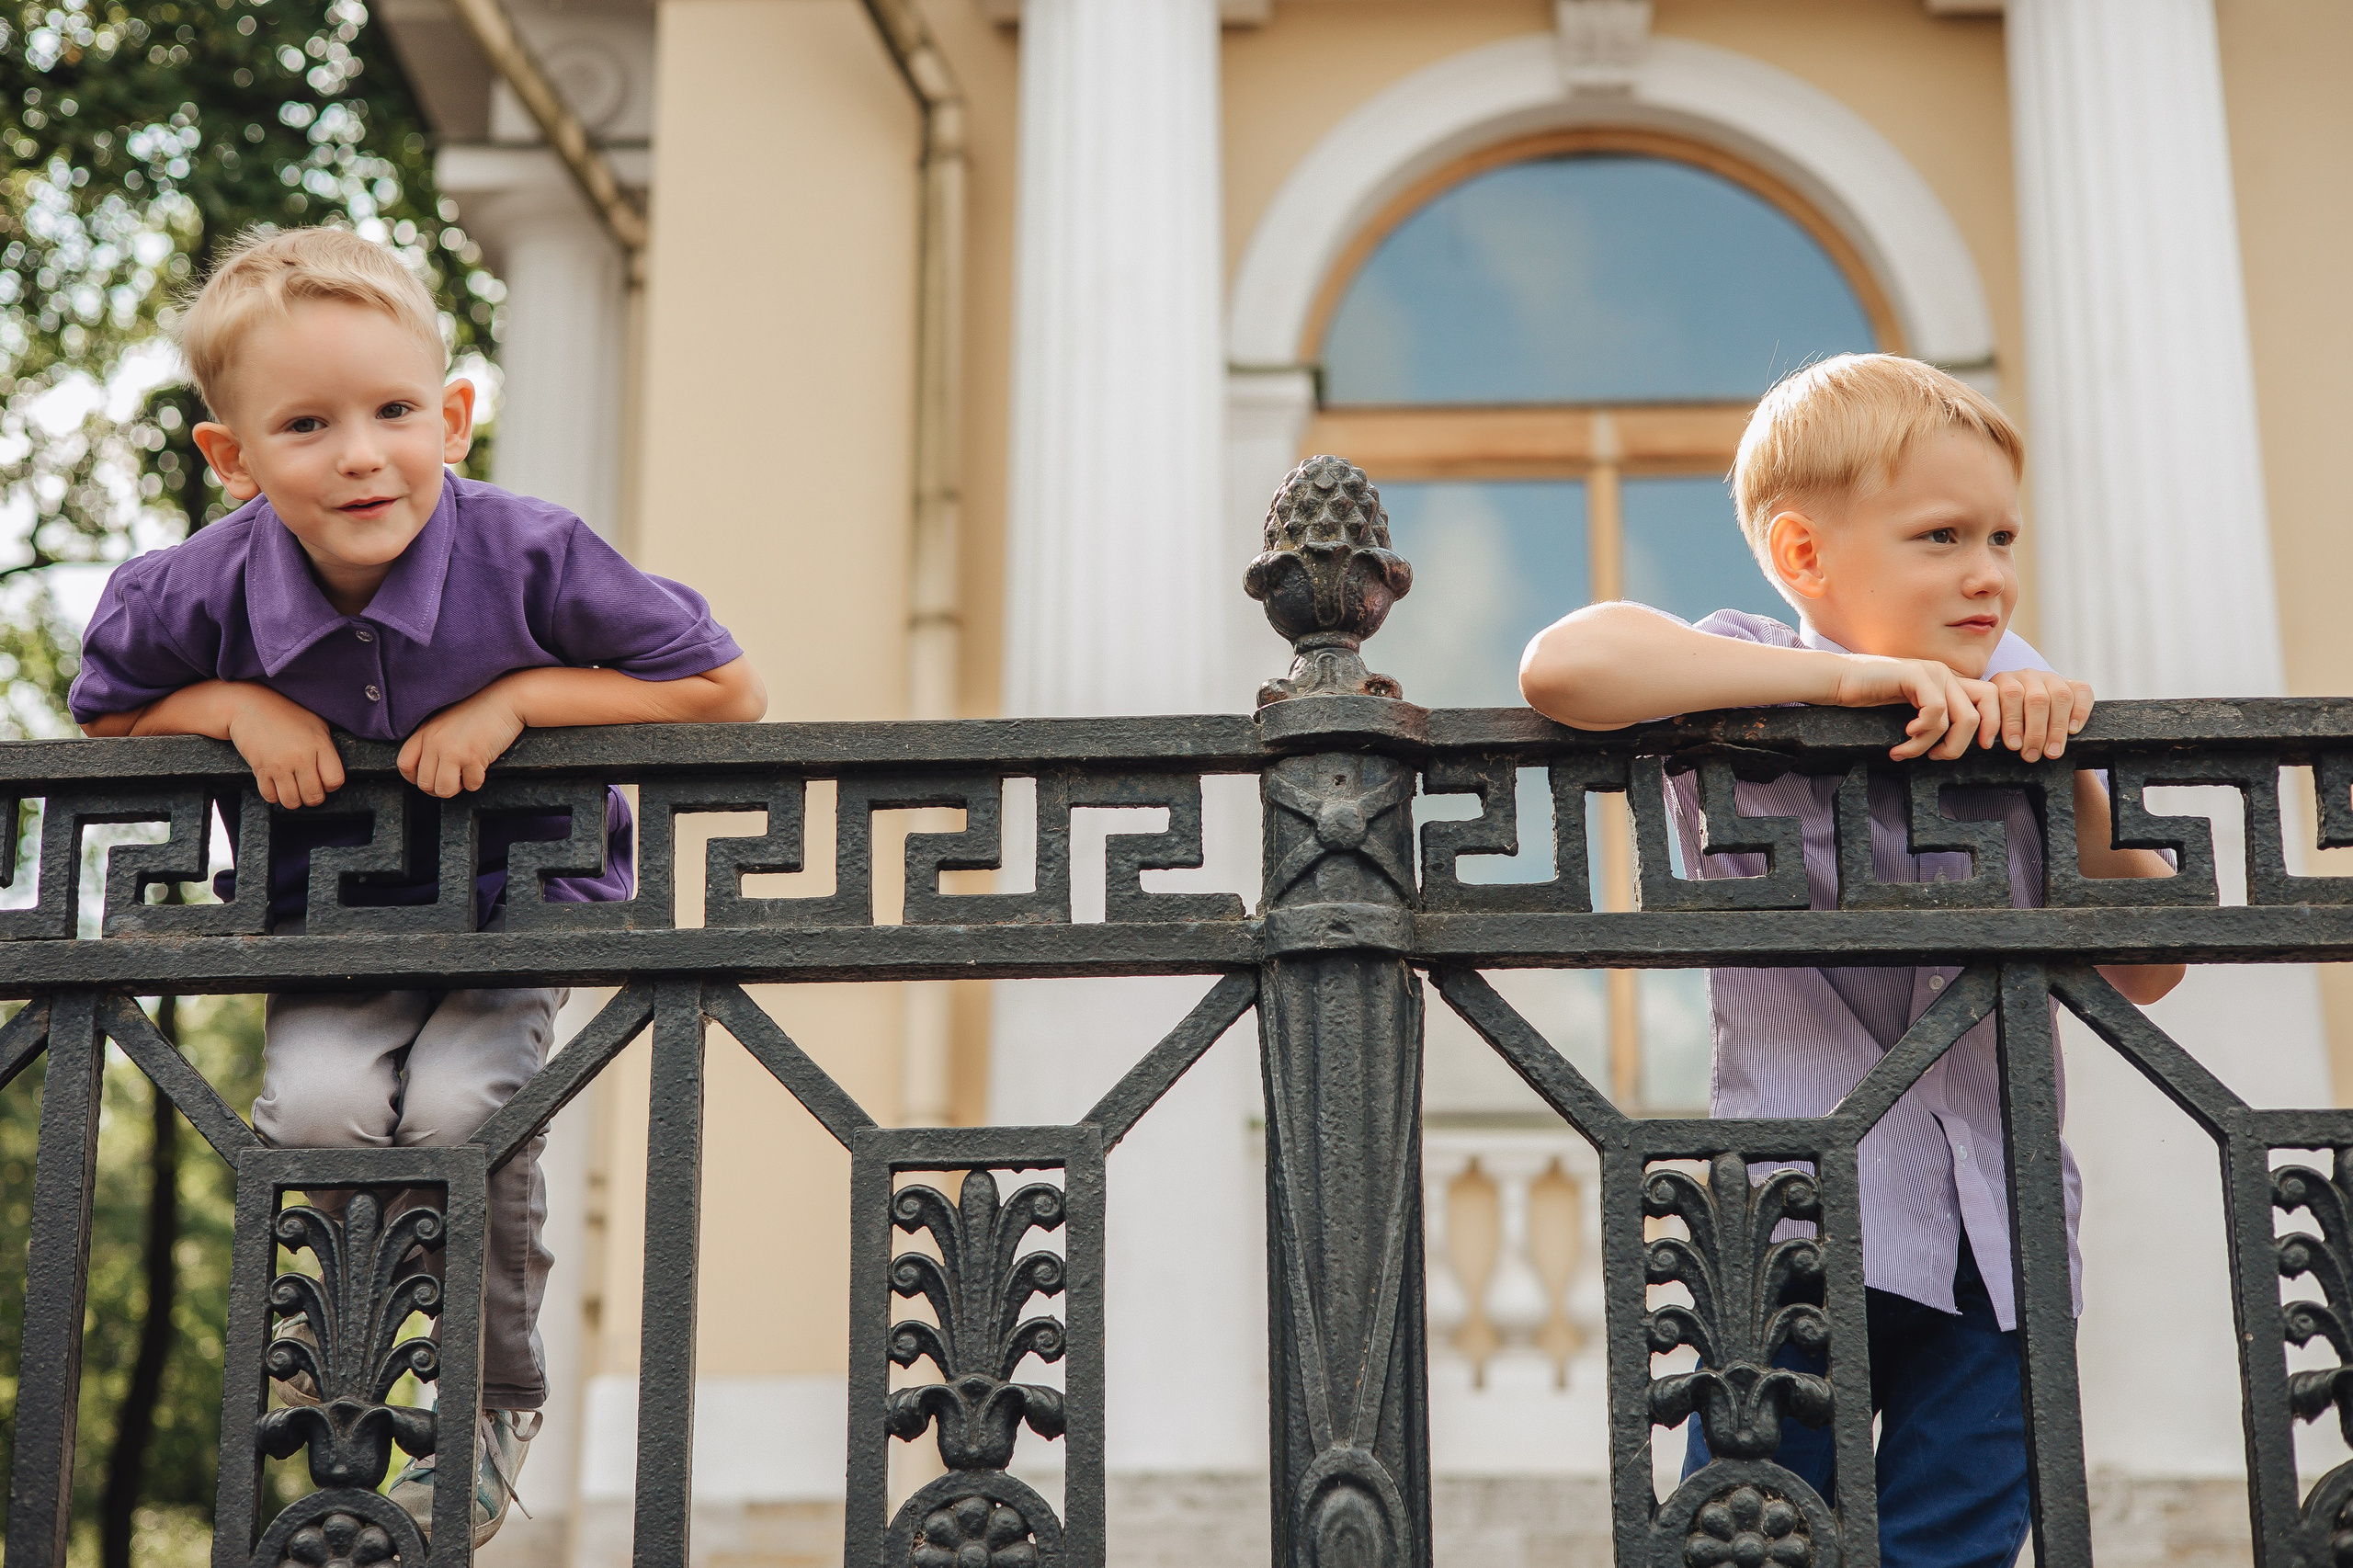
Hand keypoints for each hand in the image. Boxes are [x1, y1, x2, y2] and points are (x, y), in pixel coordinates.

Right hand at [224, 690, 345, 806]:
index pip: (335, 781)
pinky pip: (270, 797)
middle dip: (313, 797)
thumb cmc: (285, 713)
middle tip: (308, 788)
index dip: (331, 785)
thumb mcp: (315, 724)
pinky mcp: (260, 770)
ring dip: (294, 800)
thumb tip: (331, 772)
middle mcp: (301, 757)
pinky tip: (277, 785)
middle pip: (314, 797)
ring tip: (293, 789)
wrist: (248, 705)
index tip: (324, 781)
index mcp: (319, 744)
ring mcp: (279, 765)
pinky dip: (274, 796)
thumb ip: (326, 748)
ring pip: (292, 802)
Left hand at [399, 685, 525, 797]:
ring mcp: (452, 750)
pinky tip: (481, 767)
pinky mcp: (473, 757)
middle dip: (440, 786)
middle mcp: (434, 742)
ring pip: (443, 790)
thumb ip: (433, 739)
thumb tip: (430, 767)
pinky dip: (477, 781)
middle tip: (454, 778)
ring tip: (466, 774)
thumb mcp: (446, 721)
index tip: (431, 776)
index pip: (404, 764)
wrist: (505, 699)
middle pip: (424, 783)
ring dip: (457, 787)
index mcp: (425, 732)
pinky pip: (470, 785)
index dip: (416, 777)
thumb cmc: (480, 709)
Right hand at [1830, 655, 1999, 761]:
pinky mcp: (1916, 674)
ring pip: (1958, 718)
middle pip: (1978, 713)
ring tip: (1906, 751)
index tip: (1980, 748)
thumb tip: (1954, 746)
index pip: (1989, 699)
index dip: (1992, 725)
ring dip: (1931, 744)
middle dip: (1961, 744)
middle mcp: (1944, 674)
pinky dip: (1921, 733)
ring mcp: (1932, 671)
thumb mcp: (1910, 711)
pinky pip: (1935, 712)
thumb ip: (1934, 719)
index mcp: (1947, 682)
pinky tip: (1903, 736)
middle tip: (1938, 757)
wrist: (1838, 680)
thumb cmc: (1867, 698)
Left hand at [1988, 667, 2092, 760]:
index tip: (2014, 746)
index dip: (2013, 722)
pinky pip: (2082, 691)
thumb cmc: (2003, 720)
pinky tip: (2073, 731)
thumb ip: (1990, 724)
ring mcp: (2052, 678)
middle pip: (2037, 699)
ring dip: (2057, 728)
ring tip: (2052, 752)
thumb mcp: (1991, 718)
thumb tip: (1993, 743)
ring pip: (2060, 696)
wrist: (2023, 707)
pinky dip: (2080, 712)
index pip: (2010, 695)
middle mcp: (2029, 676)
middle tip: (2032, 756)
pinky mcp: (2072, 683)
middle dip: (2036, 732)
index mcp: (2005, 680)